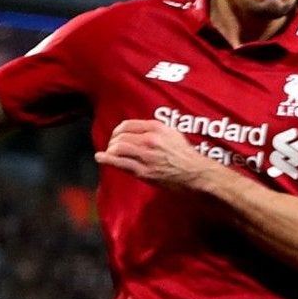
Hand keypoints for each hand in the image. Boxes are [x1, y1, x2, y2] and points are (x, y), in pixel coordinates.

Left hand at [96, 120, 216, 190]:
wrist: (196, 173)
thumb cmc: (186, 155)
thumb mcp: (173, 134)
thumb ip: (155, 130)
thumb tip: (138, 131)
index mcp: (157, 128)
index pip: (127, 125)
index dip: (118, 130)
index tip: (116, 136)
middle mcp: (150, 140)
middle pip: (120, 137)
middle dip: (112, 142)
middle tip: (112, 147)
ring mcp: (146, 156)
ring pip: (117, 148)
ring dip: (110, 150)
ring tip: (109, 153)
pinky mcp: (144, 171)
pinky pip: (120, 163)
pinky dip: (107, 159)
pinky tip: (100, 158)